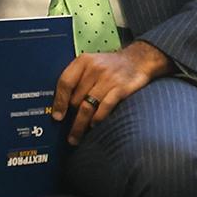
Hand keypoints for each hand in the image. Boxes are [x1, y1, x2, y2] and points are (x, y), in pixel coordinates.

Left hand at [51, 41, 174, 145]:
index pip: (65, 83)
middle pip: (76, 99)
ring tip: (76, 137)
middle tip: (69, 130)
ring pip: (87, 107)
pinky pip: (104, 107)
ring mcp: (109, 78)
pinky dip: (98, 118)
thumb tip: (61, 104)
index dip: (59, 102)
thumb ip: (77, 78)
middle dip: (72, 116)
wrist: (139, 59)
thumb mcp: (91, 63)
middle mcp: (95, 68)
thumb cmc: (110, 66)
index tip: (57, 117)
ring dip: (80, 125)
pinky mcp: (121, 88)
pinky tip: (94, 125)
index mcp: (84, 61)